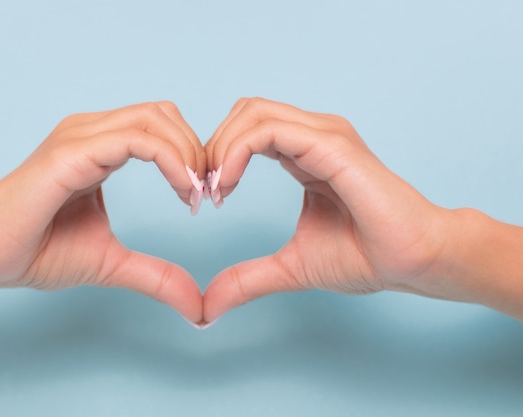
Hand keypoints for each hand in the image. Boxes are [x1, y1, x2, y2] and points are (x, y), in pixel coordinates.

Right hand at [0, 102, 205, 323]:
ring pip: (155, 118)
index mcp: (100, 146)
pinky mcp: (71, 152)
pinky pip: (136, 139)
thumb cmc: (36, 251)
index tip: (202, 198)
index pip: (161, 126)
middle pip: (164, 113)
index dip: (192, 155)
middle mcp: (91, 131)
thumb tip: (197, 307)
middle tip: (206, 194)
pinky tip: (181, 191)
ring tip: (194, 194)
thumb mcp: (113, 263)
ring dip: (188, 153)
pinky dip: (170, 160)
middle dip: (197, 150)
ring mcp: (80, 136)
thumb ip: (156, 275)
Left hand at [202, 98, 450, 322]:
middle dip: (213, 147)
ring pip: (252, 112)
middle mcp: (313, 135)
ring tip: (215, 190)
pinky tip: (228, 185)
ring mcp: (324, 135)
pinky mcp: (332, 145)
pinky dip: (237, 152)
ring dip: (220, 148)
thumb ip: (248, 278)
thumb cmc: (366, 256)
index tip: (206, 198)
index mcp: (304, 152)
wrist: (413, 261)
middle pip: (244, 111)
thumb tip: (208, 307)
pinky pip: (270, 130)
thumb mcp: (290, 266)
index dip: (217, 157)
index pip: (247, 129)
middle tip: (205, 192)